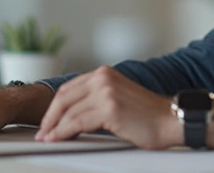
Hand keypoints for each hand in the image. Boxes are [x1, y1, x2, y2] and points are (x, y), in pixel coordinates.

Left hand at [35, 66, 179, 149]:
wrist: (170, 120)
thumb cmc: (147, 115)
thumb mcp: (117, 98)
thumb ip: (96, 99)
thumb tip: (70, 116)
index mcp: (104, 73)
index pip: (69, 88)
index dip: (54, 107)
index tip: (47, 121)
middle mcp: (104, 78)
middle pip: (64, 97)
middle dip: (49, 117)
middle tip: (42, 132)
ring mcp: (106, 91)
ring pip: (68, 111)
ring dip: (54, 127)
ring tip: (48, 139)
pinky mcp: (109, 108)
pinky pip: (77, 122)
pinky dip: (63, 132)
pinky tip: (59, 139)